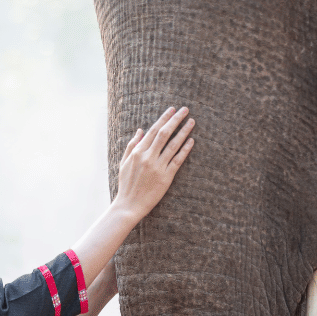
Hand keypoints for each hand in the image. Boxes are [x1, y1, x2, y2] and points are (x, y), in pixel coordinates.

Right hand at [68, 108, 193, 295]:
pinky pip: (178, 160)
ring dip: (184, 131)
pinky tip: (192, 140)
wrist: (129, 205)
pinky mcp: (166, 177)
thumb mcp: (124, 162)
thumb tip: (141, 130)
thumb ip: (132, 145)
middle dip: (176, 120)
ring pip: (173, 145)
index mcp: (137, 152)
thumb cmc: (126, 184)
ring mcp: (158, 167)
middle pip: (165, 133)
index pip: (153, 130)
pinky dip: (185, 149)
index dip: (164, 118)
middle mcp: (148, 157)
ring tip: (192, 122)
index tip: (172, 110)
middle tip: (185, 110)